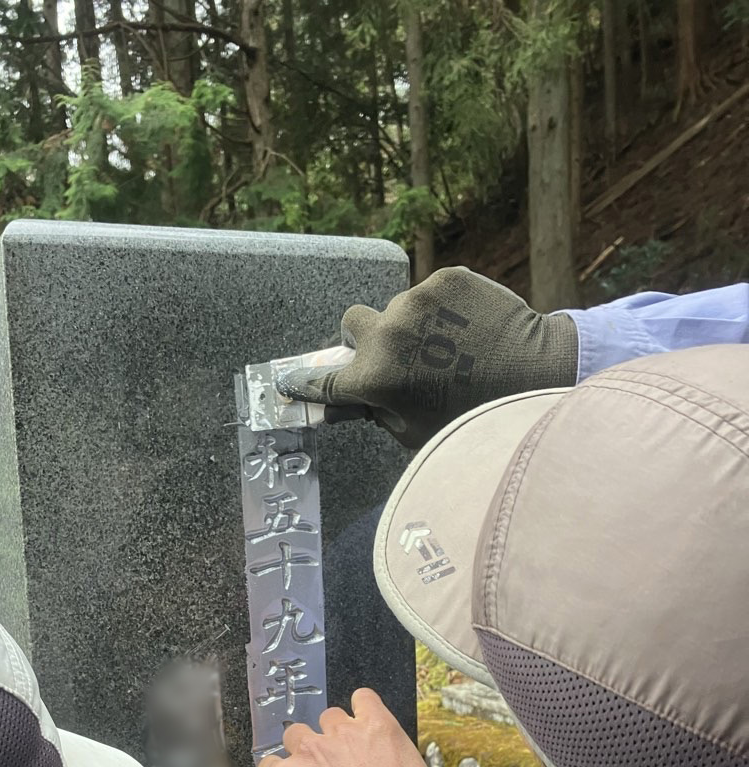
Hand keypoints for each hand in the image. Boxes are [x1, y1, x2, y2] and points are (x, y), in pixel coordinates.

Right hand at [275, 266, 577, 447]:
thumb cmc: (474, 416)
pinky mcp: (447, 278)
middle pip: (353, 322)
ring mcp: (416, 302)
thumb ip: (376, 411)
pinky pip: (432, 292)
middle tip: (397, 353)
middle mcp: (387, 335)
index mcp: (374, 379)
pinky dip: (444, 308)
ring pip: (398, 308)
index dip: (304, 381)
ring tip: (452, 347)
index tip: (288, 380)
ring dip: (415, 324)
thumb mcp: (416, 430)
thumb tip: (350, 400)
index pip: (323, 379)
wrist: (536, 373)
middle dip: (367, 336)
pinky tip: (469, 329)